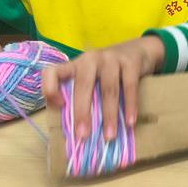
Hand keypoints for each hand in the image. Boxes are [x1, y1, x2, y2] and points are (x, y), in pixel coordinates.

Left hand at [41, 36, 164, 140]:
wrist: (137, 50)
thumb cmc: (108, 72)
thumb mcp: (91, 79)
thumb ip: (81, 96)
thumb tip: (75, 128)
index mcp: (74, 65)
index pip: (52, 72)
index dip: (50, 89)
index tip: (59, 106)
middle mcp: (90, 59)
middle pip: (83, 85)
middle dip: (82, 113)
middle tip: (83, 136)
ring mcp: (111, 58)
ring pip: (108, 89)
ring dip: (109, 115)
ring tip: (110, 136)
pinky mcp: (130, 62)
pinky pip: (129, 87)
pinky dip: (130, 106)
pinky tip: (130, 121)